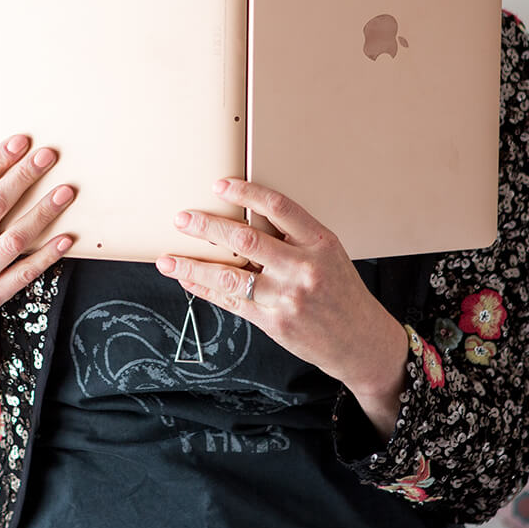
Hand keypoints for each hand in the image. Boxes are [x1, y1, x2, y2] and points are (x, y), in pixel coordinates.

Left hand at [157, 178, 408, 434]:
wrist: (360, 341)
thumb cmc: (341, 291)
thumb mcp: (328, 254)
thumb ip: (293, 237)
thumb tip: (244, 216)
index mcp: (320, 242)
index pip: (278, 208)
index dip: (246, 193)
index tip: (219, 185)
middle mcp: (303, 268)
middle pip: (246, 239)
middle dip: (207, 227)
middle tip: (182, 219)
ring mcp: (288, 298)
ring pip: (230, 276)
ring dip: (194, 266)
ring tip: (168, 259)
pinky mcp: (275, 323)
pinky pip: (232, 302)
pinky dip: (205, 290)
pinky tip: (188, 280)